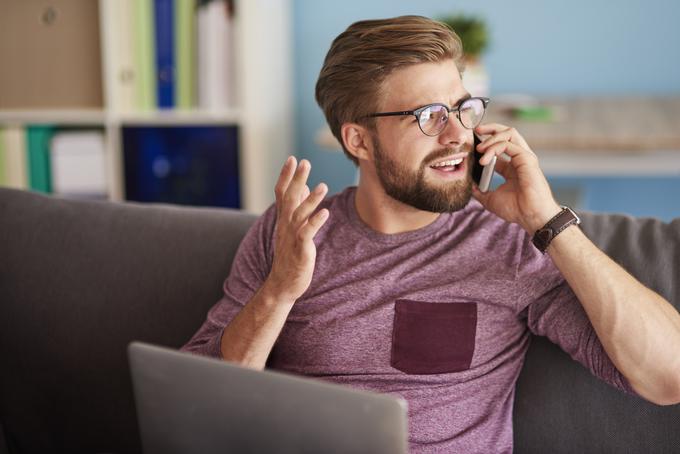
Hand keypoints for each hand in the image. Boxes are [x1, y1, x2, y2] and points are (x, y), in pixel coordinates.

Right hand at [265, 156, 328, 302]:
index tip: (292, 158)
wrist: (282, 284)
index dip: (286, 176)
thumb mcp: (292, 229)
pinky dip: (315, 222)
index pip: (282, 193)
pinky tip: (326, 212)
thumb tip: (305, 187)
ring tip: (322, 185)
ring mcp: (292, 237)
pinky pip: (306, 233)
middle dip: (296, 180)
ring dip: (310, 199)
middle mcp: (285, 225)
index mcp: (284, 219)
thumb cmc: (290, 255)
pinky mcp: (300, 249)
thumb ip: (297, 208)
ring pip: (299, 214)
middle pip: (289, 198)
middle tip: (304, 162)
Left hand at [471, 123, 560, 232]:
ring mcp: (524, 157)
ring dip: (492, 137)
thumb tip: (468, 186)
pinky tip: (485, 158)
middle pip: (507, 133)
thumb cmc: (516, 210)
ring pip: (510, 133)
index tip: (471, 146)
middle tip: (476, 131)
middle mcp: (519, 159)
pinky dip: (494, 147)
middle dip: (491, 128)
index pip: (499, 146)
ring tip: (480, 149)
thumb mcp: (490, 199)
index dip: (485, 143)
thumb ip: (480, 191)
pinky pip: (509, 144)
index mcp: (512, 167)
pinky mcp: (527, 159)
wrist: (531, 217)